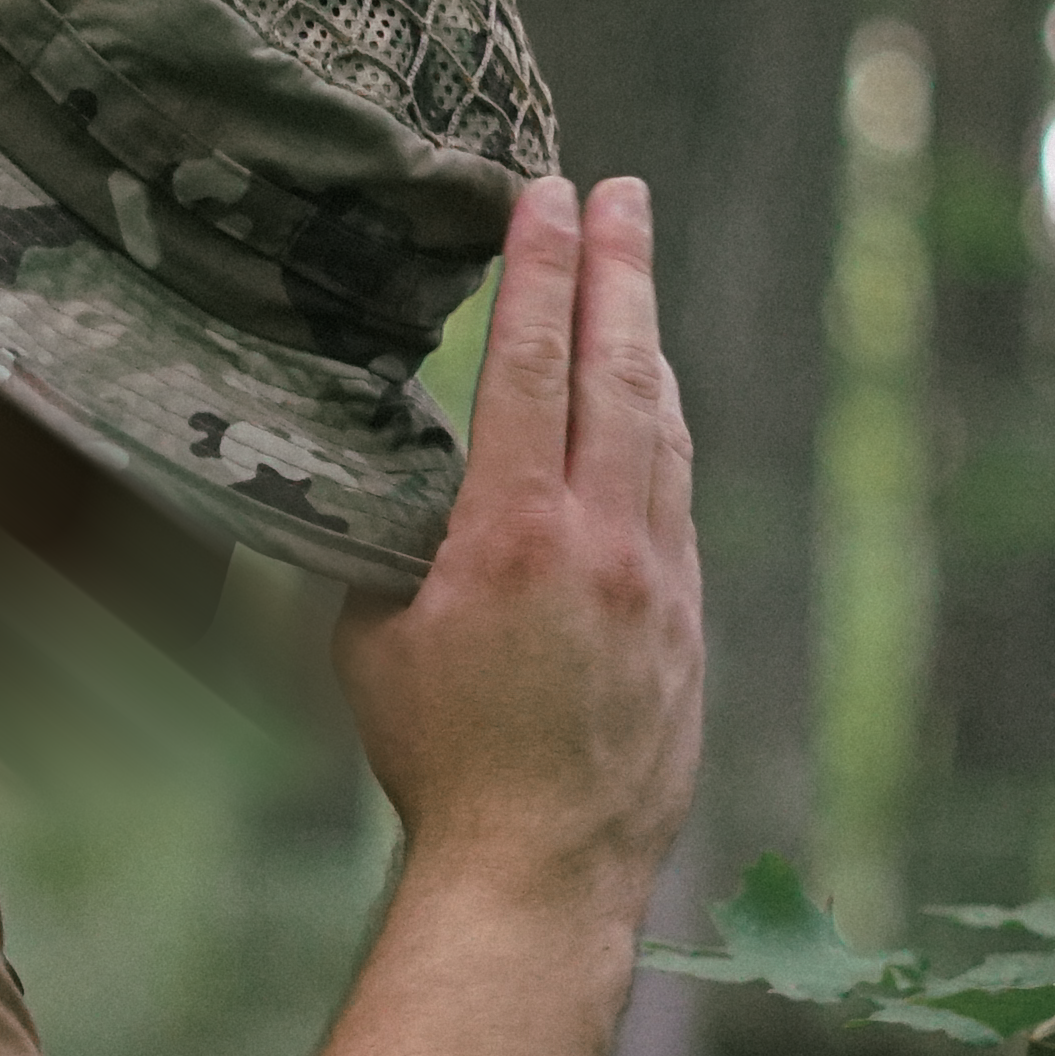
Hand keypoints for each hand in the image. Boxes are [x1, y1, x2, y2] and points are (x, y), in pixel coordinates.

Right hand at [335, 175, 702, 920]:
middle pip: (619, 371)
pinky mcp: (685, 617)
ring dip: (646, 341)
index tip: (546, 198)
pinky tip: (652, 405)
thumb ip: (380, 550)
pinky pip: (677, 493)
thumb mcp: (369, 642)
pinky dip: (661, 427)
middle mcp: (600, 540)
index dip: (540, 273)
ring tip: (634, 278)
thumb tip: (369, 491)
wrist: (541, 862)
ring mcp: (656, 576)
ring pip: (661, 427)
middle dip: (619, 271)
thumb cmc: (435, 758)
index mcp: (510, 535)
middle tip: (621, 193)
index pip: (530, 368)